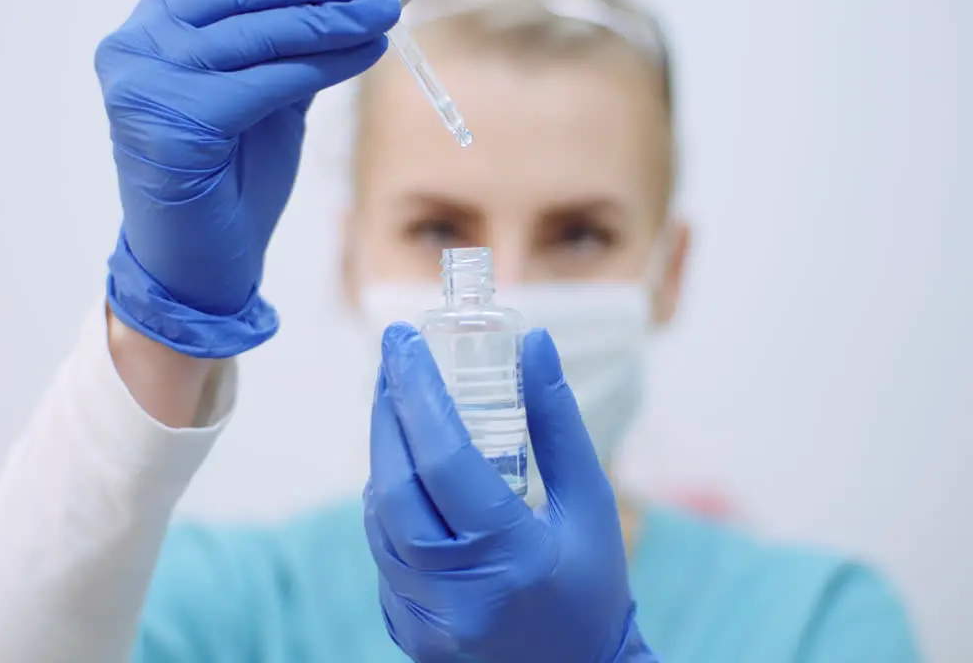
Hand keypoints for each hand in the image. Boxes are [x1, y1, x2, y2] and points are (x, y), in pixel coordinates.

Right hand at [96, 0, 399, 356]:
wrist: (198, 266)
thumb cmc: (230, 181)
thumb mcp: (262, 96)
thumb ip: (286, 45)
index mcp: (151, 30)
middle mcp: (137, 47)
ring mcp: (147, 83)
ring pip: (257, 32)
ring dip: (332, 18)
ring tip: (383, 10)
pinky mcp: (176, 122)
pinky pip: (267, 80)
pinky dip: (325, 64)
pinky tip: (367, 53)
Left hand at [363, 324, 658, 661]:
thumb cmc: (593, 589)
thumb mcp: (590, 504)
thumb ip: (558, 424)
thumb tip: (533, 343)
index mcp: (510, 558)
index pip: (444, 460)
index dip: (419, 393)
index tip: (404, 340)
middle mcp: (456, 594)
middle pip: (395, 486)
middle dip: (388, 413)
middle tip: (394, 360)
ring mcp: (423, 620)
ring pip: (379, 519)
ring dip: (384, 456)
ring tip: (401, 406)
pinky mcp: (406, 631)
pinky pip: (382, 551)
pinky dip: (388, 504)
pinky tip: (406, 472)